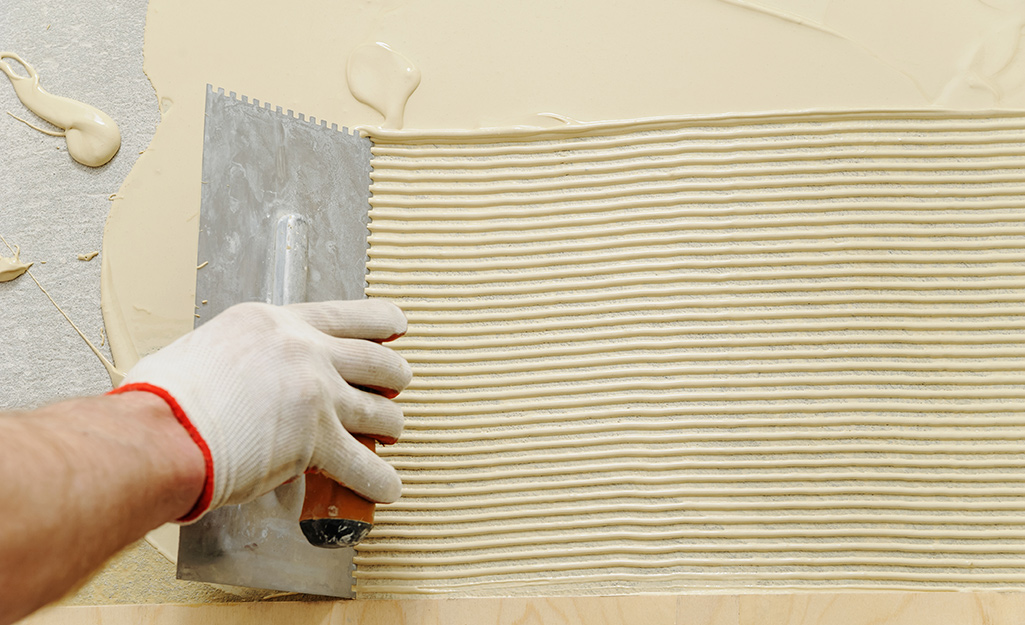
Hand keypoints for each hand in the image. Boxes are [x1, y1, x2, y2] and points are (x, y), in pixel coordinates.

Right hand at [112, 299, 410, 521]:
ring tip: (388, 437)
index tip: (399, 326)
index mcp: (276, 324)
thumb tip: (236, 378)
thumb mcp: (208, 348)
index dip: (383, 323)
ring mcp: (317, 394)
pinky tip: (386, 487)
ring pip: (381, 411)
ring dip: (390, 428)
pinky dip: (381, 481)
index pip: (347, 315)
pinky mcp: (318, 440)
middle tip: (393, 391)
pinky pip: (367, 466)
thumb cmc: (162, 398)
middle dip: (393, 379)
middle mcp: (305, 351)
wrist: (158, 432)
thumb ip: (240, 356)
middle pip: (378, 361)